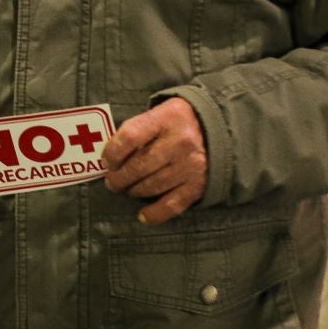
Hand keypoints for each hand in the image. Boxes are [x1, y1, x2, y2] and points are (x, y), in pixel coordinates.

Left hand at [103, 97, 208, 224]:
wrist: (221, 127)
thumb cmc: (179, 121)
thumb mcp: (160, 112)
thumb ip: (138, 129)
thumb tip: (110, 156)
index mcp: (167, 118)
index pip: (130, 137)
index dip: (112, 153)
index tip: (106, 161)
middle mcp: (181, 142)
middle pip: (139, 166)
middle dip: (119, 178)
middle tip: (112, 182)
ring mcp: (191, 165)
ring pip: (152, 186)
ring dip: (134, 191)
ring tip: (128, 189)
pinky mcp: (198, 185)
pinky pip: (171, 205)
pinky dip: (154, 213)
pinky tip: (143, 215)